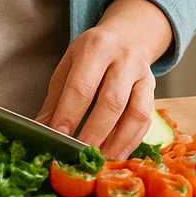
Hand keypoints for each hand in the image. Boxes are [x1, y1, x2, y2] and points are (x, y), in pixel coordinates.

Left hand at [37, 0, 171, 159]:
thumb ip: (56, 98)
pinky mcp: (153, 89)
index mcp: (95, 48)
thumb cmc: (92, 54)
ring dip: (117, 141)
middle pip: (111, 101)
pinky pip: (146, 120)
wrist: (127, 36)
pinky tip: (117, 155)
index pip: (82, 86)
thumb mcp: (69, 65)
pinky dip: (132, 141)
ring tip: (99, 160)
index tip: (59, 137)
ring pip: (135, 112)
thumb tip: (41, 129)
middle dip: (94, 132)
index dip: (70, 114)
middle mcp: (123, 59)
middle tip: (79, 155)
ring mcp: (143, 74)